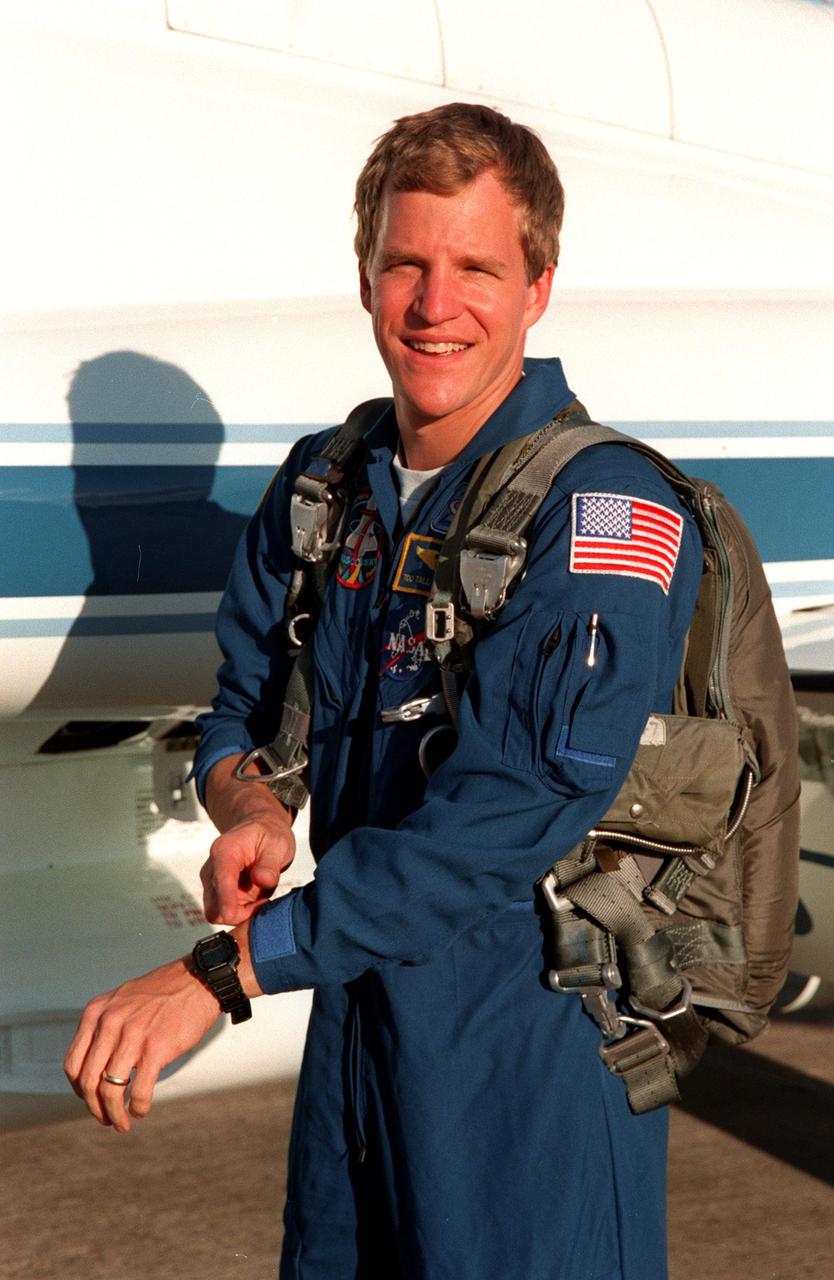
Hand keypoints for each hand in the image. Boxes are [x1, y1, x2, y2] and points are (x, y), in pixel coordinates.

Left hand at [64, 958, 219, 1132]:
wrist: (198, 980)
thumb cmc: (163, 994)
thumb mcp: (121, 1001)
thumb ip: (104, 1026)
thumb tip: (95, 1064)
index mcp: (96, 1013)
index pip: (73, 1063)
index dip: (78, 1090)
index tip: (90, 1099)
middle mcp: (109, 1023)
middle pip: (88, 1081)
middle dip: (94, 1108)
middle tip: (106, 1118)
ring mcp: (133, 1035)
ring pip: (110, 1091)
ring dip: (114, 1114)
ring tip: (122, 1123)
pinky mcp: (157, 1048)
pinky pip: (140, 1090)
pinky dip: (138, 1107)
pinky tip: (141, 1110)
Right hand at [201, 815, 295, 923]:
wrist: (259, 829)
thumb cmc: (269, 835)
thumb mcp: (278, 844)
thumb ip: (269, 864)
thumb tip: (262, 880)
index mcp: (224, 852)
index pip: (221, 884)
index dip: (231, 905)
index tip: (253, 912)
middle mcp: (211, 869)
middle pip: (214, 909)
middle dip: (239, 915)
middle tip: (263, 903)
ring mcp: (211, 882)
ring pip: (218, 914)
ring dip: (241, 914)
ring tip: (261, 898)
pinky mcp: (216, 892)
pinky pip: (225, 912)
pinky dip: (241, 912)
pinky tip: (256, 899)